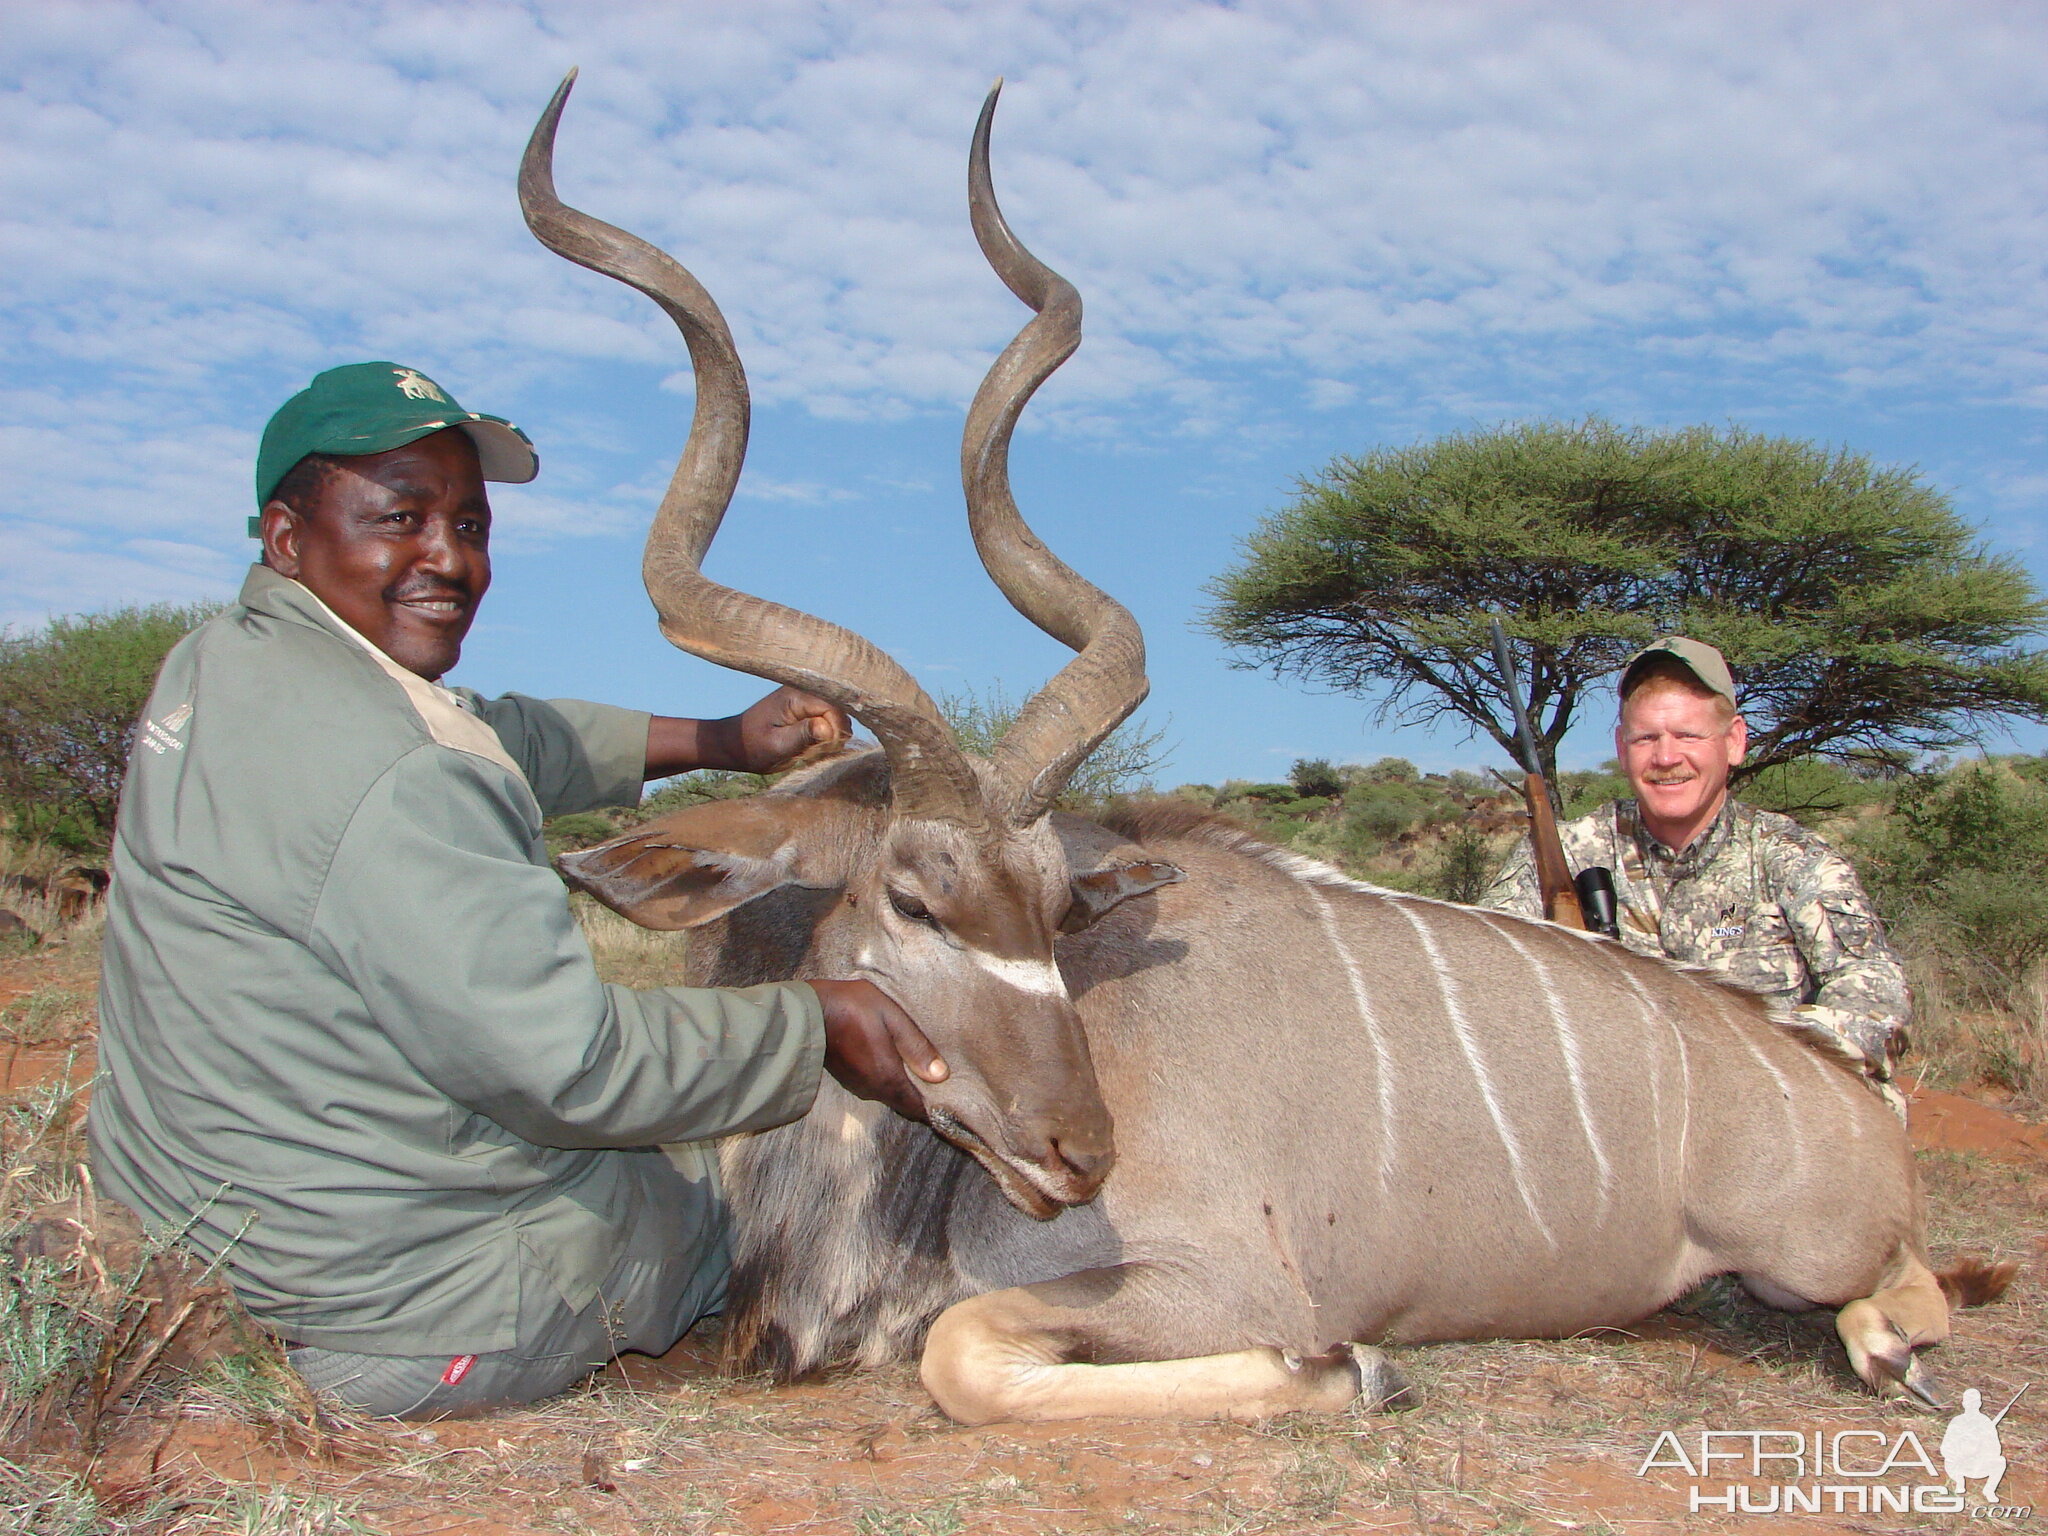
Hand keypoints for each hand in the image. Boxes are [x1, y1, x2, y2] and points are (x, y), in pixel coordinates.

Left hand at [732, 687, 851, 773]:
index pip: (833, 709)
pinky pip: (829, 721)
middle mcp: (805, 691)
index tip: (826, 751)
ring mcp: (807, 698)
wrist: (735, 744)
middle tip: (817, 753)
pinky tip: (812, 747)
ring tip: (812, 752)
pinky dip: (826, 737)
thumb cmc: (752, 746)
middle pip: (839, 712)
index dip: (835, 732)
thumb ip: (802, 735)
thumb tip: (828, 730)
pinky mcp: (808, 708)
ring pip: (837, 718)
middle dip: (835, 735)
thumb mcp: (776, 745)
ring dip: (831, 738)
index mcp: (795, 695)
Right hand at [809, 979, 947, 1122]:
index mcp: (888, 1078)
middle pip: (904, 1102)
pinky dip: (888, 1080)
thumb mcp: (892, 1018)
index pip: (918, 1108)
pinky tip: (893, 1061)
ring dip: (904, 1087)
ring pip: (889, 1095)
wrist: (807, 1011)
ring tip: (919, 1068)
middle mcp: (873, 1090)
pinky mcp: (848, 1078)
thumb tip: (941, 1076)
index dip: (936, 1108)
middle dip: (922, 1097)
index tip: (952, 1102)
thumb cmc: (853, 1008)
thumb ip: (916, 1047)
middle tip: (941, 1081)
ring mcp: (858, 1085)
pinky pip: (875, 1086)